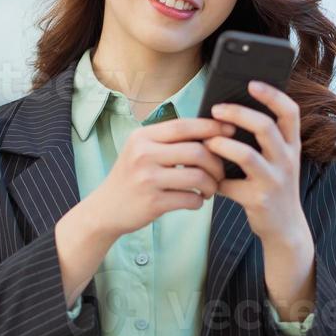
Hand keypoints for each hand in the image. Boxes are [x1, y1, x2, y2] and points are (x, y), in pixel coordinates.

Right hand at [84, 117, 233, 239]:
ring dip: (211, 184)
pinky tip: (196, 200)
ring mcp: (147, 179)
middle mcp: (143, 154)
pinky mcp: (152, 203)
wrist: (105, 209)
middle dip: (216, 162)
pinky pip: (190, 199)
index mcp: (143, 137)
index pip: (184, 125)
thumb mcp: (141, 151)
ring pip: (197, 176)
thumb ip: (169, 141)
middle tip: (220, 172)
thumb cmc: (131, 177)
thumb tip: (210, 132)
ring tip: (209, 189)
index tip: (230, 130)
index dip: (211, 127)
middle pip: (196, 151)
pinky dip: (199, 201)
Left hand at [201, 81, 308, 244]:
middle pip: (265, 127)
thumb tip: (224, 113)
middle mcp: (287, 160)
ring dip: (221, 146)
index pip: (289, 112)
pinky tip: (209, 180)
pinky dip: (216, 180)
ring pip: (247, 155)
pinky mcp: (259, 200)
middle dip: (238, 114)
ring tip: (207, 143)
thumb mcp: (276, 160)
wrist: (285, 227)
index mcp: (291, 145)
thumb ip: (261, 139)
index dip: (272, 95)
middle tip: (216, 110)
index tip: (252, 83)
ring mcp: (274, 180)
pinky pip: (231, 185)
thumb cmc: (272, 185)